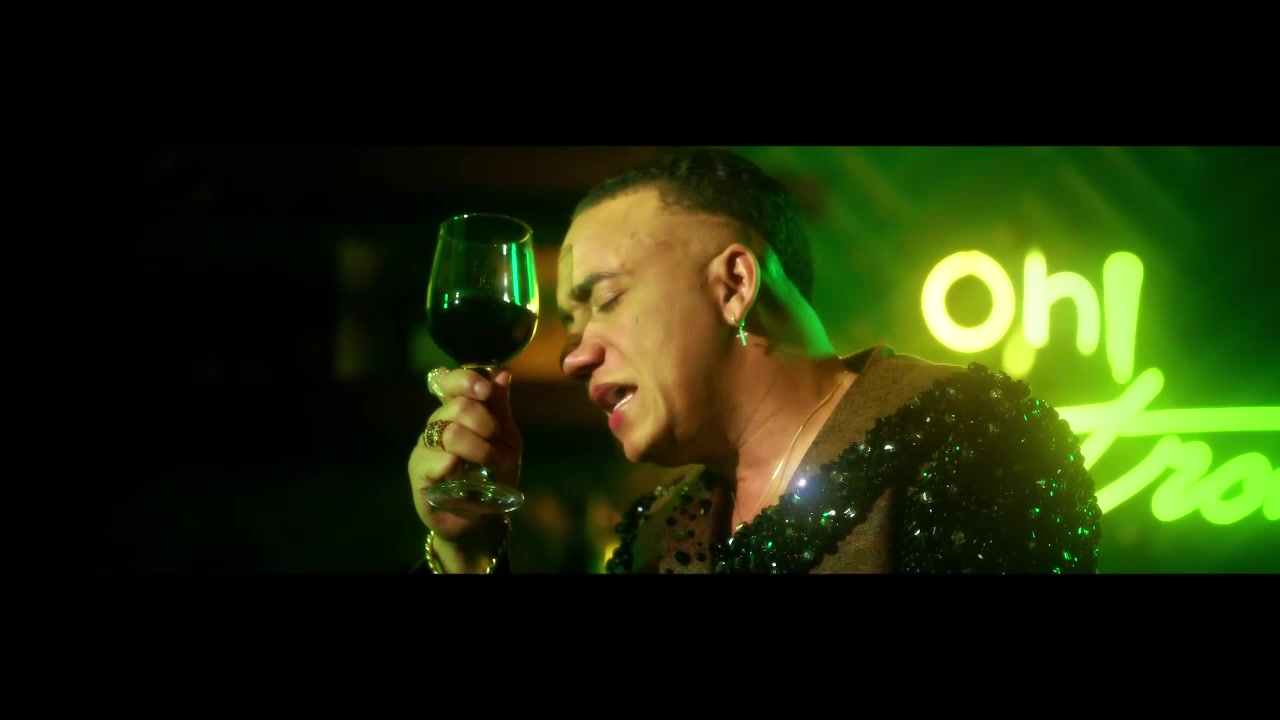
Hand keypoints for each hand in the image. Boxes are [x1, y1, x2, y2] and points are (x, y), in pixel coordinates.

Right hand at [408, 367, 521, 568]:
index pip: (449, 382)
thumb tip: (501, 373)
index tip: (484, 390)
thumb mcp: (505, 441)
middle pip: (456, 406)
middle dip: (485, 422)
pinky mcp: (418, 474)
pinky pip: (435, 461)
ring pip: (449, 432)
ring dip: (478, 448)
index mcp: (456, 412)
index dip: (464, 380)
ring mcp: (425, 449)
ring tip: (488, 464)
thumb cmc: (493, 477)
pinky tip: (460, 474)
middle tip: (495, 441)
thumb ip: (500, 409)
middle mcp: (436, 425)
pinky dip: (454, 465)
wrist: (484, 520)